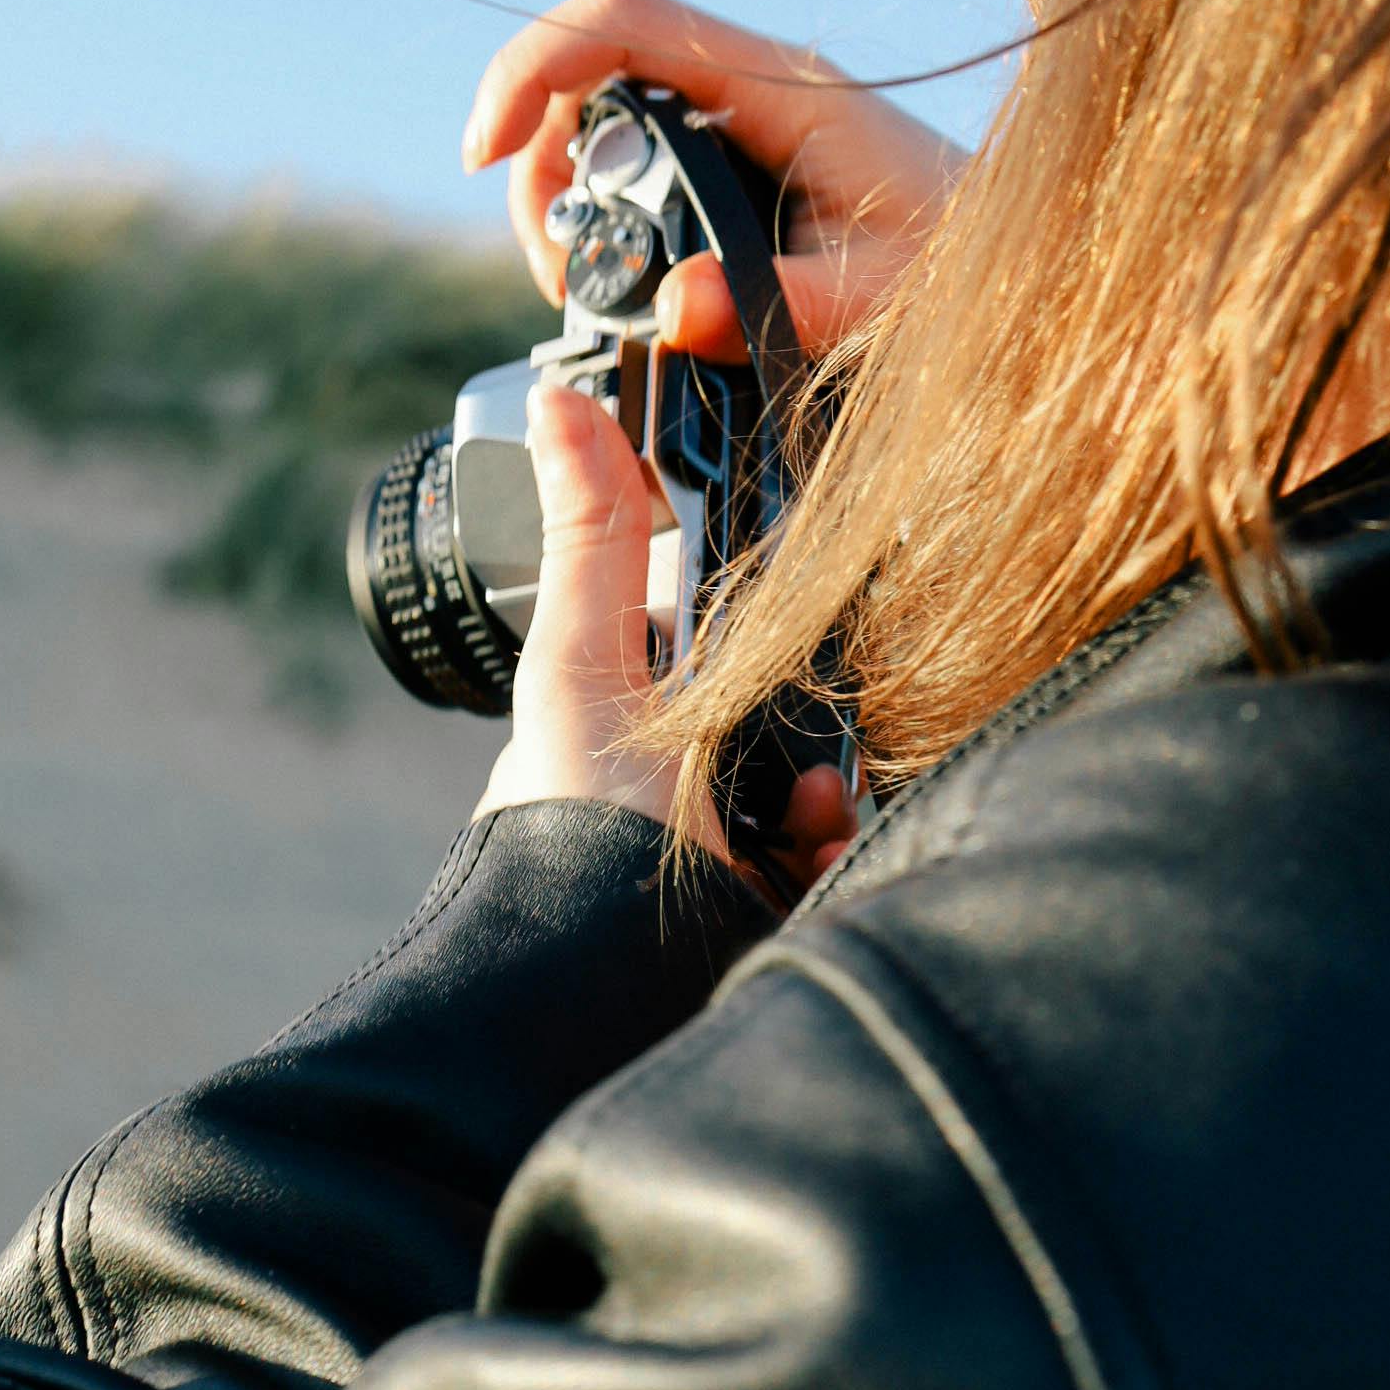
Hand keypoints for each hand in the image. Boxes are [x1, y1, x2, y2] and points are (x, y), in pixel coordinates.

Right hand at [463, 0, 965, 362]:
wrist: (1036, 280)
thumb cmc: (979, 277)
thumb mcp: (889, 301)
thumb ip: (787, 303)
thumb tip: (674, 306)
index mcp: (783, 86)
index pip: (622, 18)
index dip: (532, 66)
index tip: (484, 155)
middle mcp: (752, 89)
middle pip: (588, 75)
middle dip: (539, 166)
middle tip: (555, 276)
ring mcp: (742, 127)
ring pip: (603, 129)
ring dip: (566, 203)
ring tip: (583, 297)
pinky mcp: (740, 174)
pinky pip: (639, 173)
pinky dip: (605, 226)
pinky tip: (620, 293)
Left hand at [472, 380, 856, 887]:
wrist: (604, 987)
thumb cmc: (574, 835)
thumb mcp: (584, 670)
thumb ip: (596, 538)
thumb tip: (555, 402)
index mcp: (623, 700)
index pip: (712, 614)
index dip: (759, 594)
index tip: (801, 582)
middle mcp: (672, 764)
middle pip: (779, 690)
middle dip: (806, 700)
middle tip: (798, 721)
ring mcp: (721, 834)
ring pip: (816, 770)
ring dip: (826, 782)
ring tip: (807, 801)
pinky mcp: (767, 898)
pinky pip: (833, 849)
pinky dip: (834, 846)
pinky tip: (816, 852)